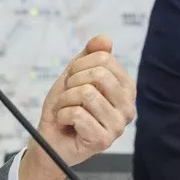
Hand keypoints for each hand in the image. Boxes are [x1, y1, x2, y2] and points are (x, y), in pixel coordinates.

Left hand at [19, 35, 136, 179]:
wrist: (52, 139)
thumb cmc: (66, 106)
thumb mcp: (74, 75)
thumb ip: (89, 55)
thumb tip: (104, 39)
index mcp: (126, 88)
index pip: (105, 59)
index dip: (80, 64)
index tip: (72, 77)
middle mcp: (128, 107)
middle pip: (99, 74)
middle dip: (73, 81)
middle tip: (67, 94)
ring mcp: (118, 126)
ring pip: (87, 94)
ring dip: (65, 100)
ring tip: (65, 109)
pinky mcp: (104, 141)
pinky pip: (78, 114)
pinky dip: (62, 115)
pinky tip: (65, 123)